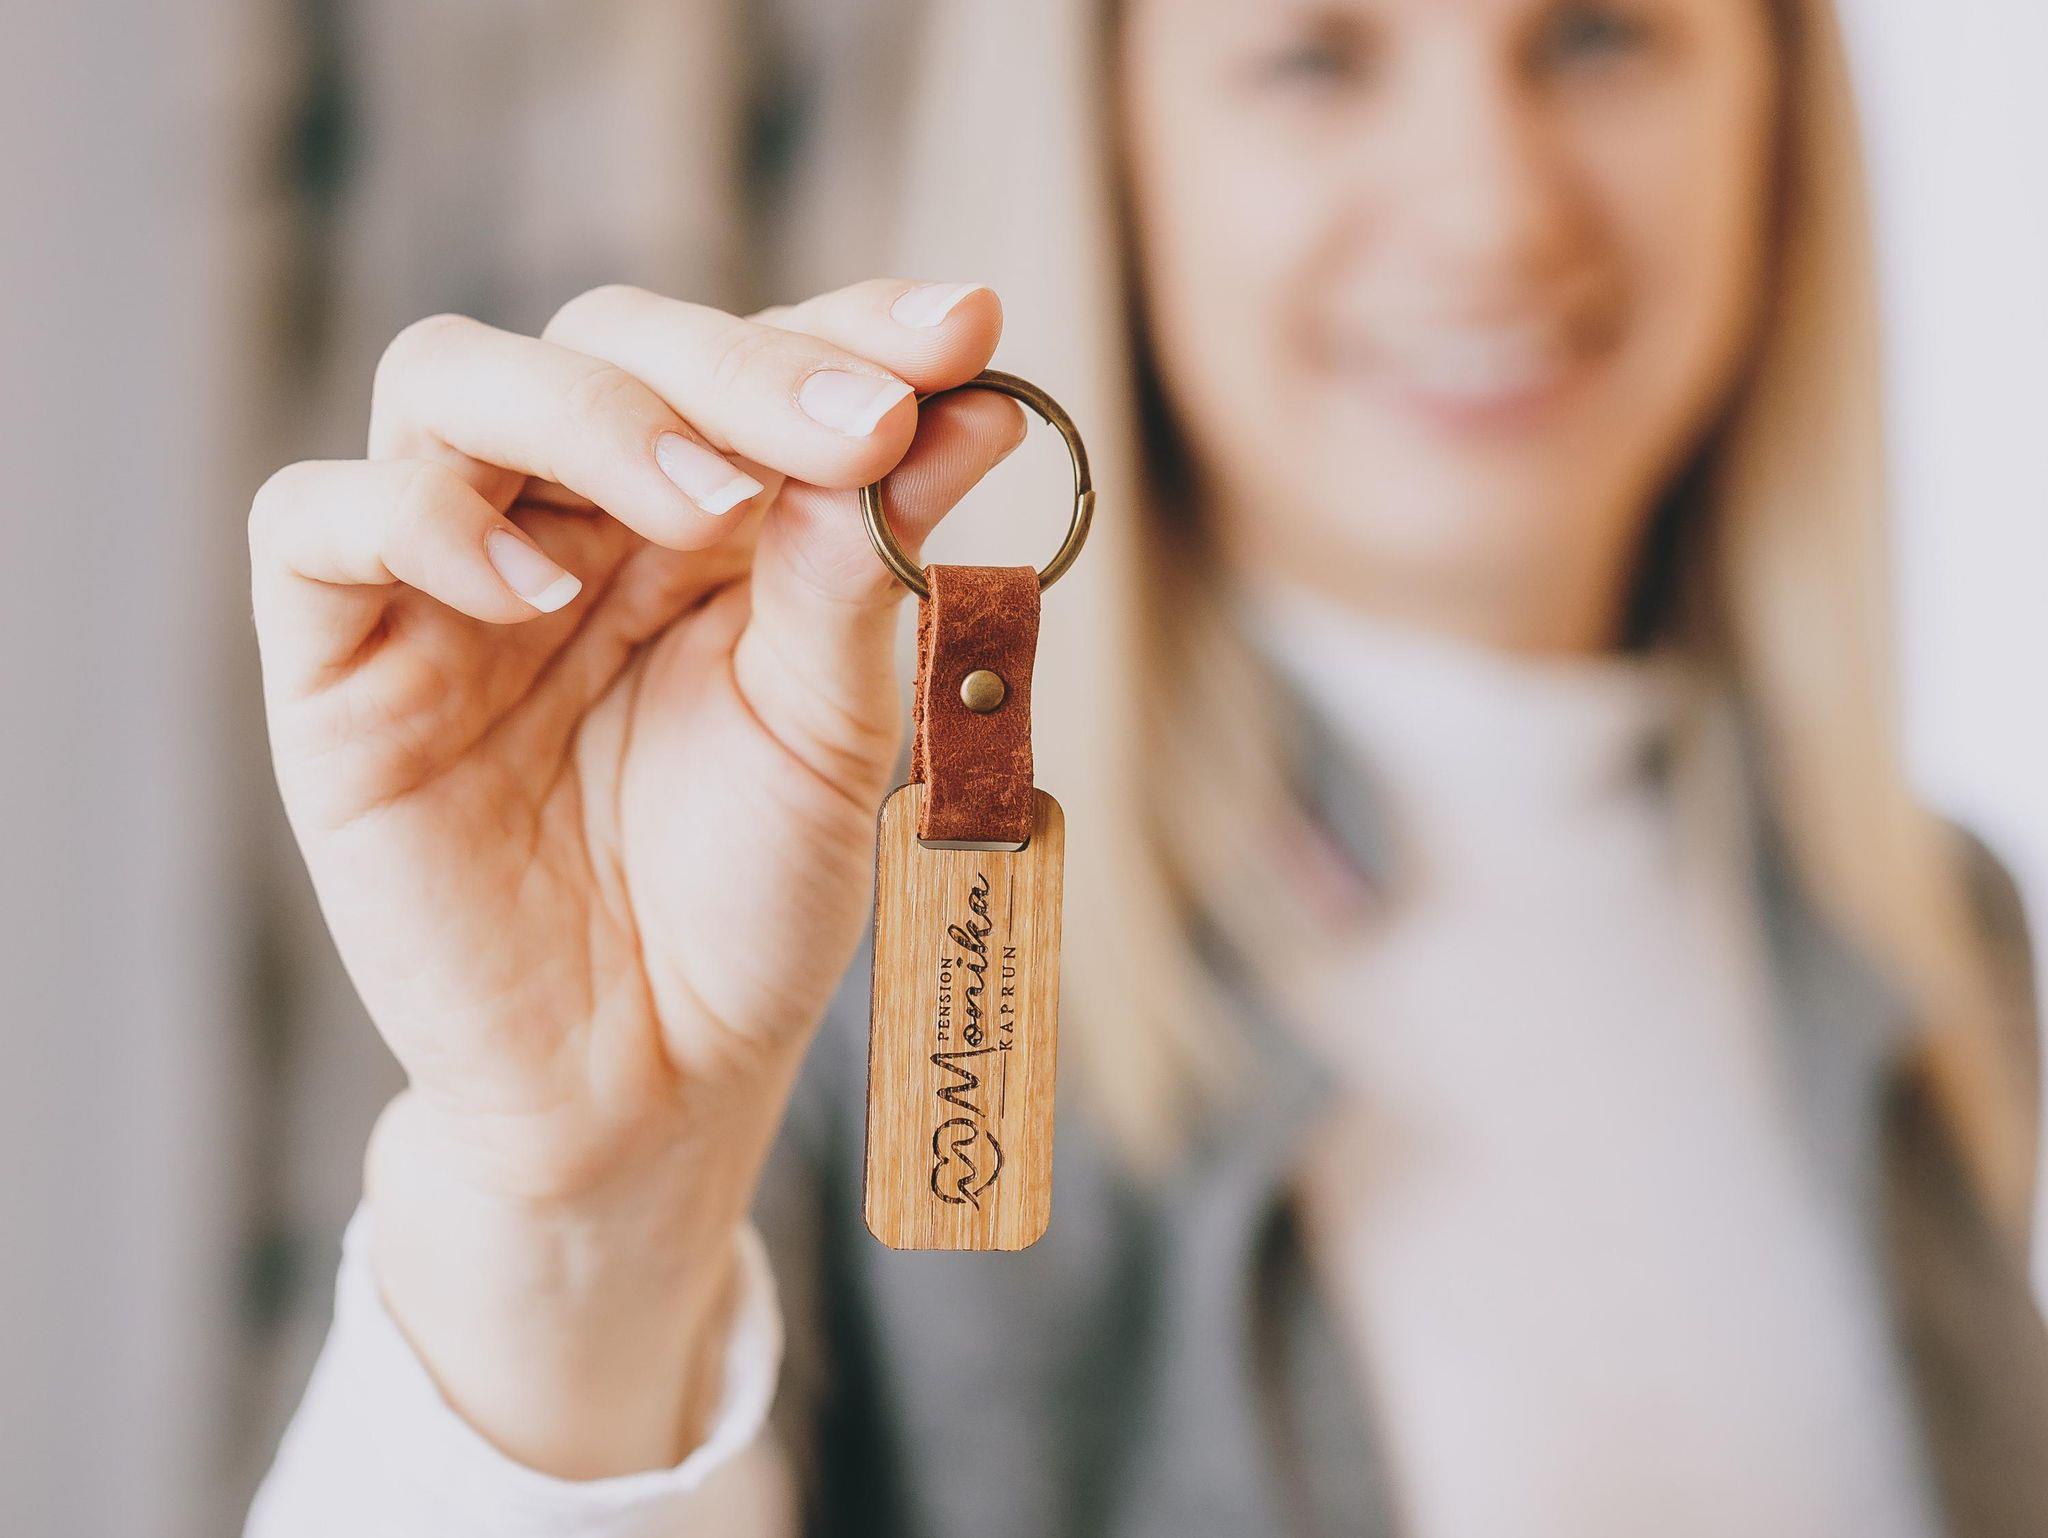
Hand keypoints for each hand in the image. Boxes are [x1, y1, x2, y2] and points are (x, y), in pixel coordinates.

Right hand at [251, 279, 1017, 1474]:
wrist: (645, 1079)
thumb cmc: (749, 902)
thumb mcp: (831, 728)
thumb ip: (866, 567)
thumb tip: (979, 402)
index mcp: (704, 521)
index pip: (754, 362)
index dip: (851, 327)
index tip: (966, 329)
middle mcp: (571, 519)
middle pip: (609, 338)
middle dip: (739, 366)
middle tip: (857, 424)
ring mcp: (446, 577)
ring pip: (451, 381)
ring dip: (590, 413)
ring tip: (706, 503)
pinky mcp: (339, 659)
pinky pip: (315, 522)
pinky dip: (418, 519)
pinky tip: (537, 591)